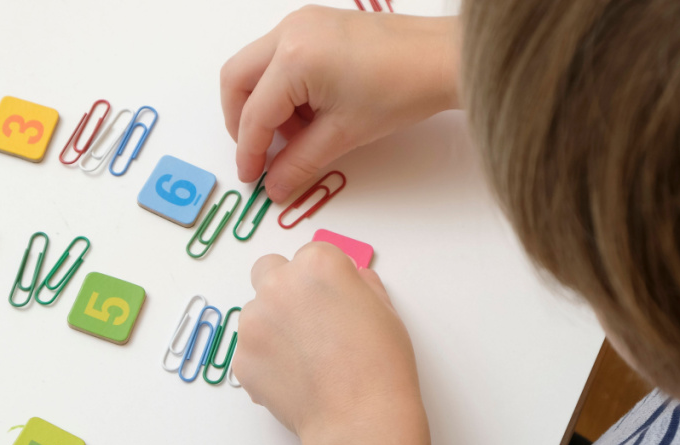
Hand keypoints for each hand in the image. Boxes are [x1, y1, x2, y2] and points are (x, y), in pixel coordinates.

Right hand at [220, 6, 461, 202]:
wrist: (443, 59)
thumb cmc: (404, 88)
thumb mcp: (344, 135)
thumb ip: (300, 163)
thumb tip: (274, 186)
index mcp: (294, 58)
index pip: (254, 113)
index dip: (248, 151)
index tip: (251, 177)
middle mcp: (290, 32)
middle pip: (236, 80)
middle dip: (241, 121)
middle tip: (260, 154)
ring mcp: (301, 23)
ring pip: (254, 67)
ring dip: (264, 105)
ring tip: (299, 135)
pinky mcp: (314, 25)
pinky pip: (277, 57)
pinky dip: (282, 88)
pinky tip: (310, 112)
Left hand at [235, 243, 449, 444]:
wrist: (359, 419)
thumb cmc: (381, 366)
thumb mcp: (385, 310)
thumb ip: (359, 286)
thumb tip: (349, 281)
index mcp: (317, 265)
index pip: (310, 255)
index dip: (323, 278)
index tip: (331, 297)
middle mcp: (278, 285)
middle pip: (269, 270)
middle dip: (283, 287)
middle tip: (307, 319)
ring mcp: (254, 322)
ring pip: (256, 312)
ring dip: (272, 326)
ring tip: (305, 359)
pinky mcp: (241, 359)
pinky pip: (250, 350)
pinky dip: (265, 361)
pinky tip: (295, 380)